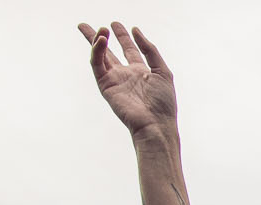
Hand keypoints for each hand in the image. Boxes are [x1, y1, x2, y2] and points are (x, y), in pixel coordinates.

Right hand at [79, 22, 176, 136]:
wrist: (156, 123)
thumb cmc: (163, 102)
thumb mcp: (162, 71)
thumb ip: (150, 50)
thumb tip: (136, 30)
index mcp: (141, 72)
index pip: (129, 50)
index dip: (124, 37)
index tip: (117, 24)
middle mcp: (126, 75)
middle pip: (110, 52)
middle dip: (102, 38)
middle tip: (98, 25)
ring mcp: (114, 80)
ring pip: (100, 56)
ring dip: (97, 41)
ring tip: (100, 30)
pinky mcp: (105, 85)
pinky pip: (97, 64)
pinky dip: (96, 50)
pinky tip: (101, 39)